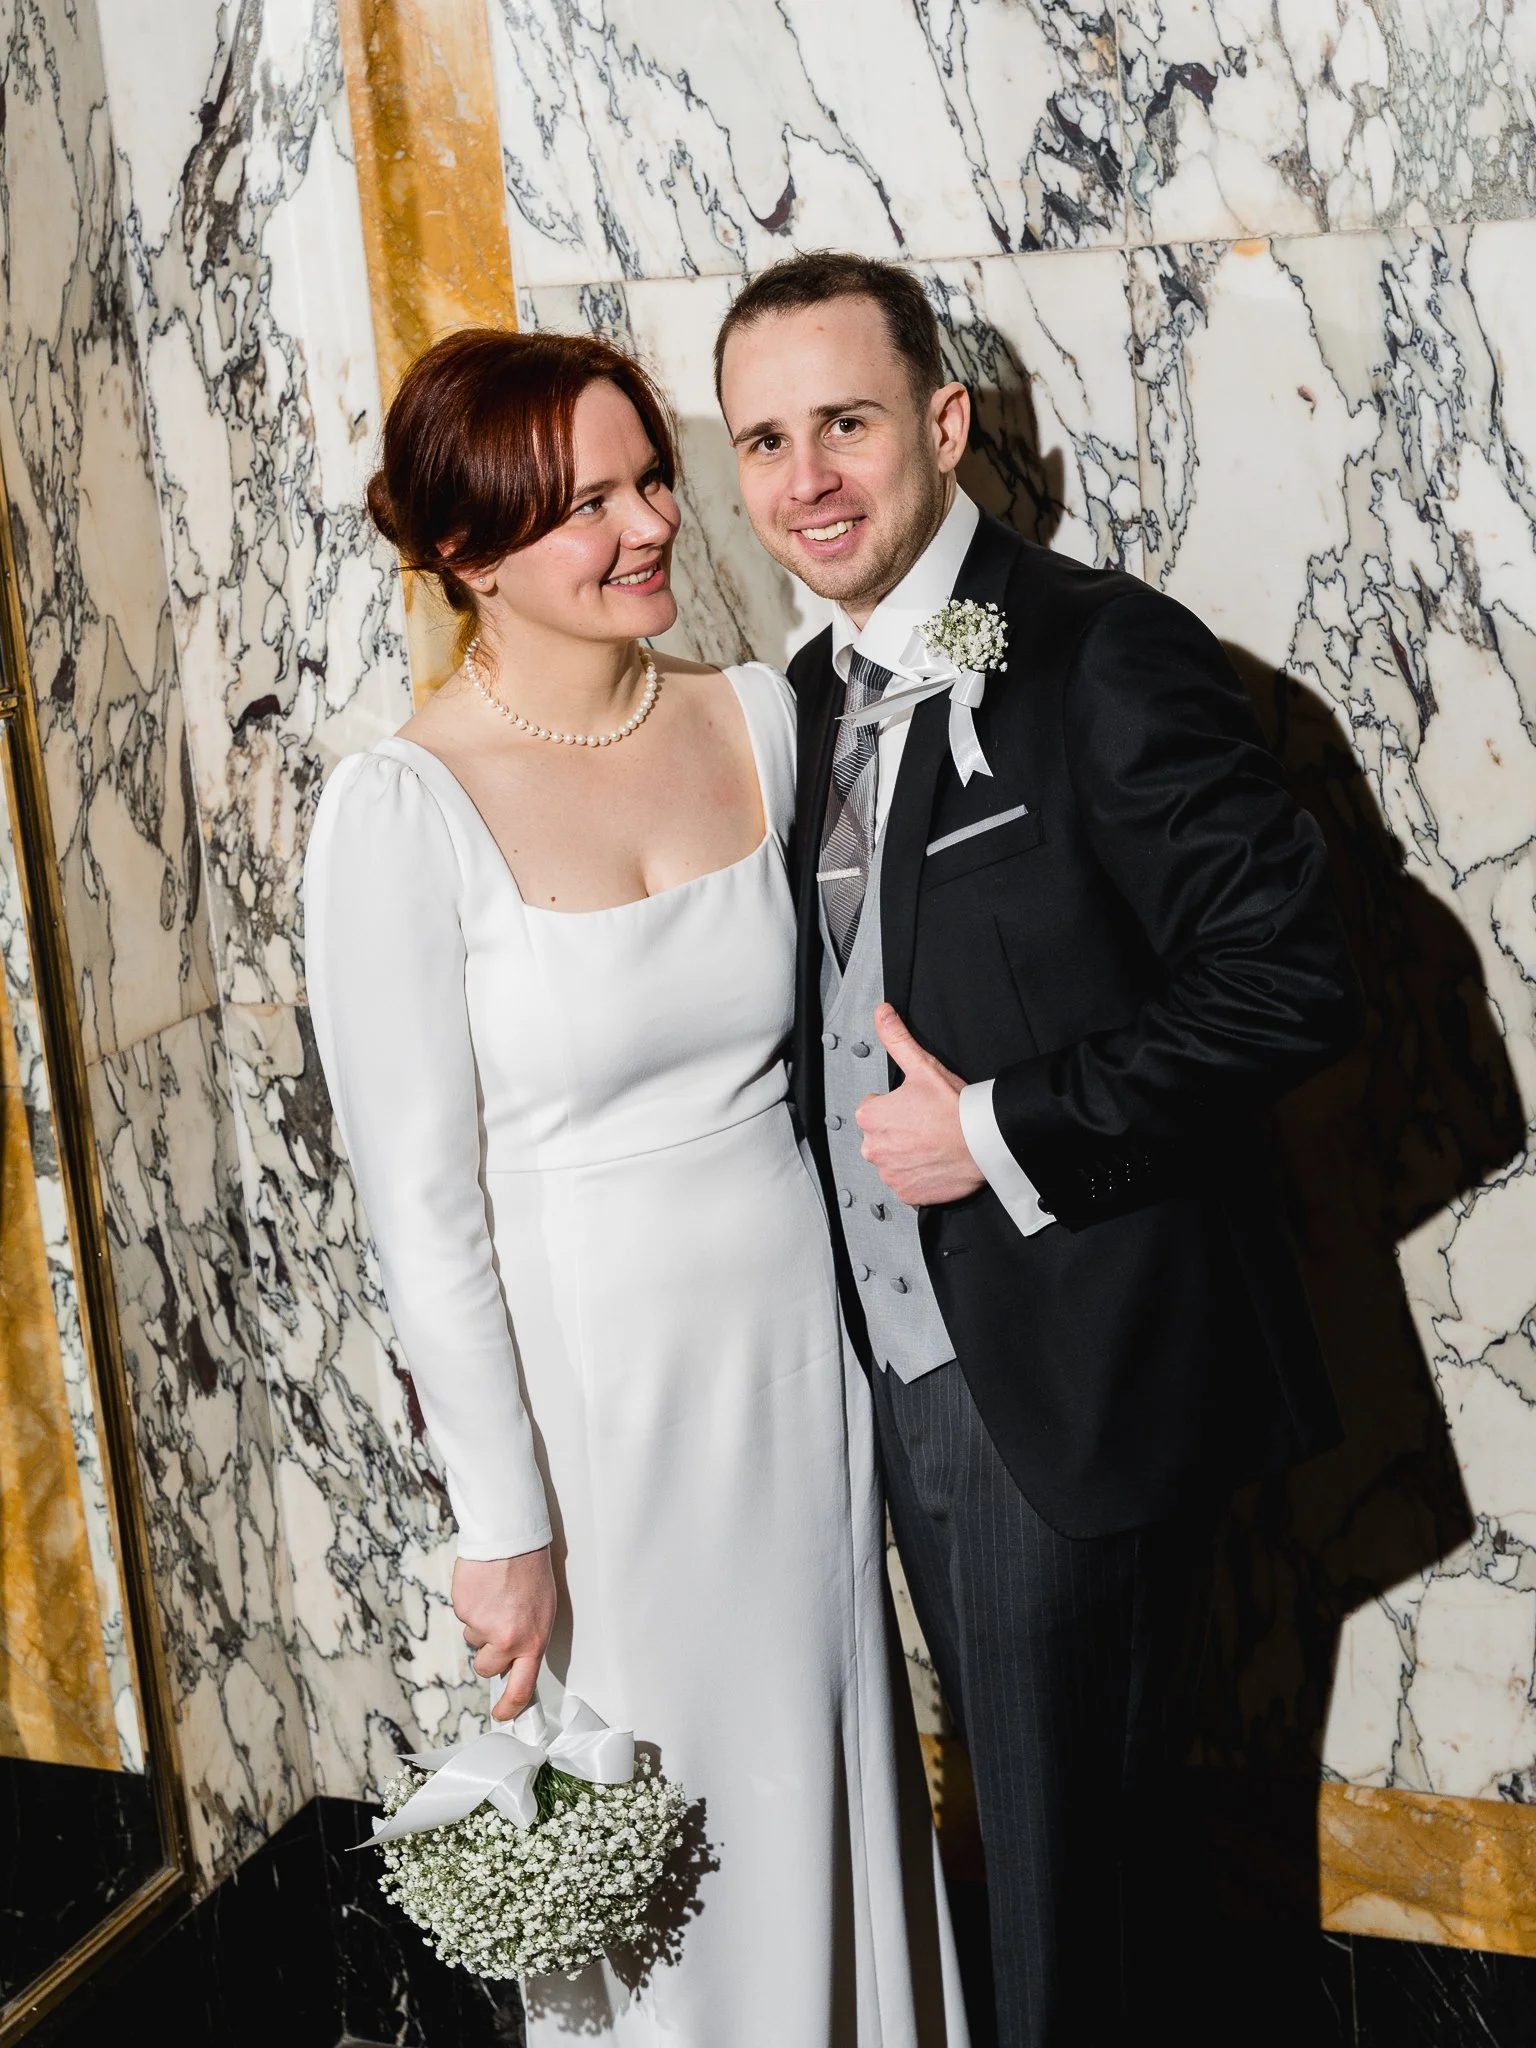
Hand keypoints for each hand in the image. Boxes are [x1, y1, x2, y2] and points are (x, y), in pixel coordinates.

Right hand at [453, 1547, 556, 1721]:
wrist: (511, 1539)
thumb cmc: (531, 1572)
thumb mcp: (543, 1611)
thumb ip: (528, 1640)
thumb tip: (514, 1663)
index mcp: (533, 1641)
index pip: (521, 1689)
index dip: (509, 1707)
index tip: (503, 1715)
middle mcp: (508, 1639)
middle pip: (486, 1667)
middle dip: (487, 1653)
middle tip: (496, 1626)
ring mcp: (483, 1626)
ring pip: (473, 1640)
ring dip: (480, 1624)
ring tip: (495, 1597)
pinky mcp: (464, 1611)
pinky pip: (464, 1618)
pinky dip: (471, 1606)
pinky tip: (483, 1588)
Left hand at [855, 1004, 984, 1206]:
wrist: (984, 1142)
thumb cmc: (954, 1106)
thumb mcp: (923, 1066)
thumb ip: (897, 1039)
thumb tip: (882, 1012)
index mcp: (870, 1116)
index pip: (874, 1108)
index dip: (897, 1105)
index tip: (917, 1106)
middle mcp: (872, 1148)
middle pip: (881, 1136)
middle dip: (899, 1131)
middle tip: (927, 1125)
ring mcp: (889, 1173)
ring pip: (893, 1160)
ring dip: (907, 1154)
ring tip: (933, 1144)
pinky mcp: (906, 1194)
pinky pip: (905, 1183)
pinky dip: (917, 1176)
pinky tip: (934, 1162)